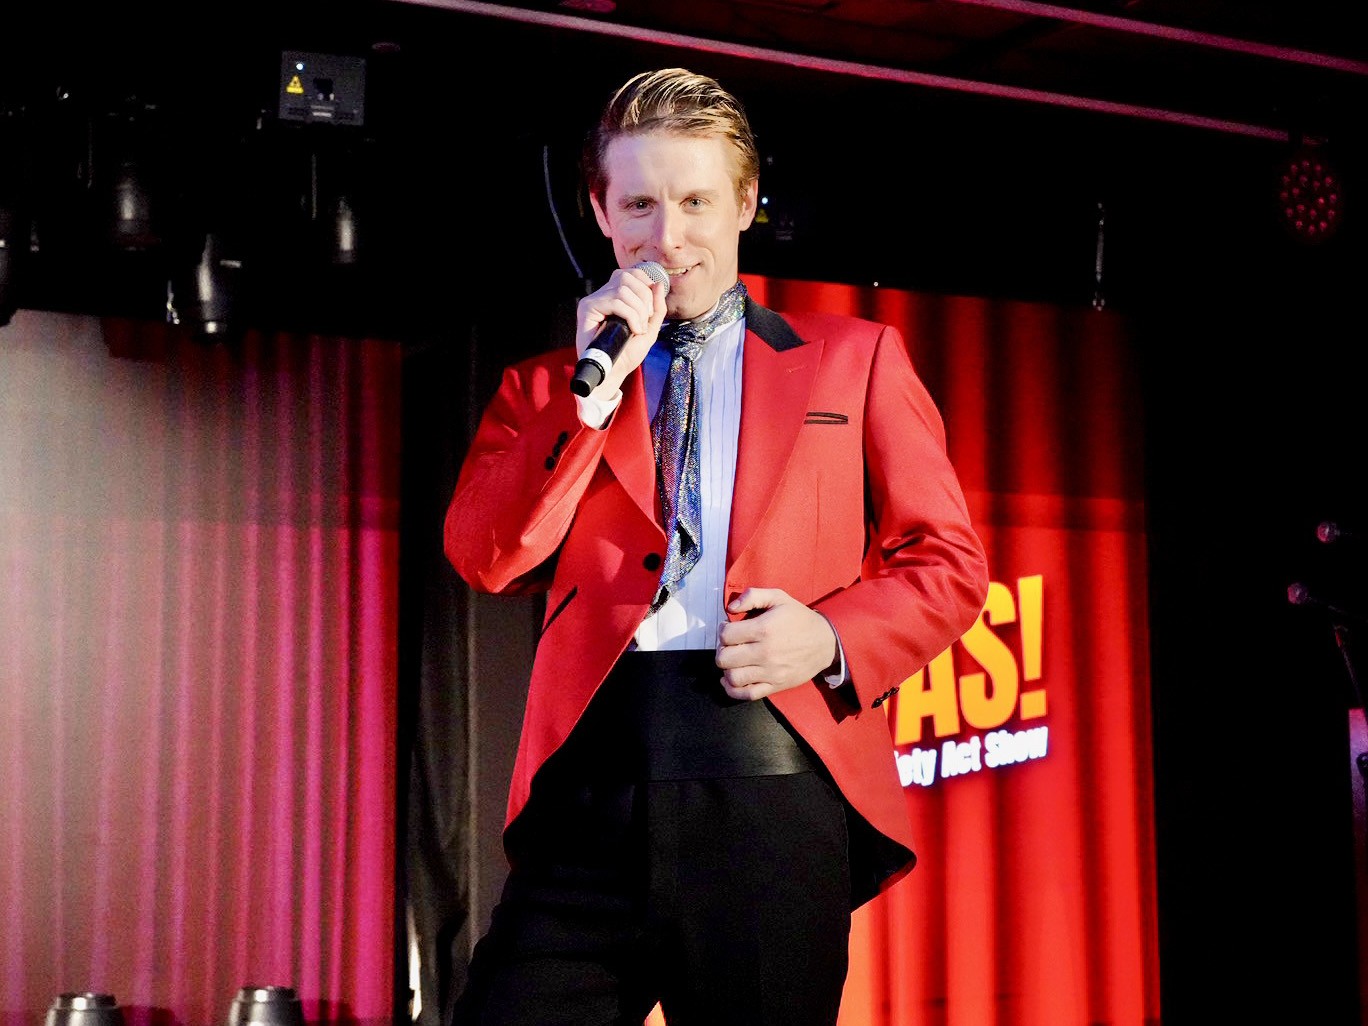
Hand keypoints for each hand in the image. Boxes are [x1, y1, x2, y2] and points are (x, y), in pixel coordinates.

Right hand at [574, 265, 667, 397]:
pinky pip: (615, 301)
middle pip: (628, 276)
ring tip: (638, 329)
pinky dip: (630, 315)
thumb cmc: (627, 354)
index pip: (633, 274)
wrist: (613, 373)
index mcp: (616, 295)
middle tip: (645, 321)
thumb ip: (656, 308)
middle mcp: (603, 294)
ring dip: (638, 311)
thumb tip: (658, 284)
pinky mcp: (587, 309)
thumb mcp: (650, 329)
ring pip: (623, 289)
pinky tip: (632, 330)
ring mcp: (594, 300)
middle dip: (645, 299)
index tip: (650, 311)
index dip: (646, 286)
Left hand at [715, 587, 837, 700]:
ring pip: (733, 678)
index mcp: (764, 629)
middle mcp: (765, 653)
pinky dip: (733, 690)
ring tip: (733, 661)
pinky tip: (731, 679)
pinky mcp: (775, 686)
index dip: (723, 630)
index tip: (729, 628)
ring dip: (727, 669)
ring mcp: (770, 672)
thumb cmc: (799, 618)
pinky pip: (747, 695)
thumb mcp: (779, 597)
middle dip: (722, 650)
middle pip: (724, 658)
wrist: (825, 642)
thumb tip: (731, 608)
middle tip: (730, 645)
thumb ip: (752, 595)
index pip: (726, 635)